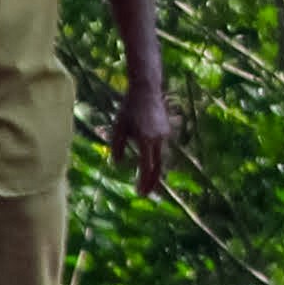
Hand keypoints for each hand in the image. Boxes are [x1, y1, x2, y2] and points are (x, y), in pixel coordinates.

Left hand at [111, 76, 176, 196]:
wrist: (147, 90)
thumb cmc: (129, 108)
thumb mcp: (118, 127)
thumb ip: (117, 146)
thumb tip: (117, 163)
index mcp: (146, 139)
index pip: (146, 166)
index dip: (143, 181)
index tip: (140, 193)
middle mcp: (158, 139)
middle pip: (158, 167)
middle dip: (152, 182)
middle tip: (146, 194)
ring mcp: (165, 135)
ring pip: (160, 158)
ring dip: (153, 170)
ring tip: (148, 183)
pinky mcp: (166, 130)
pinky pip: (160, 148)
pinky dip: (155, 158)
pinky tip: (148, 161)